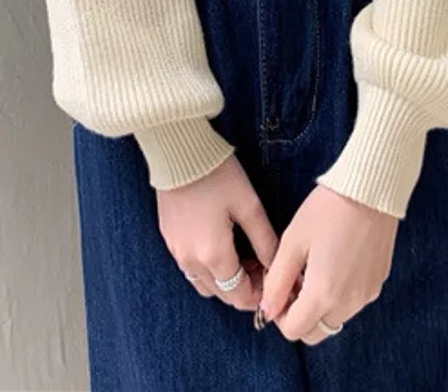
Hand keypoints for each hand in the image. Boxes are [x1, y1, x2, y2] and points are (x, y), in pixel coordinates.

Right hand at [156, 154, 278, 311]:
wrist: (177, 151)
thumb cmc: (217, 174)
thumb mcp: (249, 206)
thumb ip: (265, 241)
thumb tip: (278, 267)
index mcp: (213, 255)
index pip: (240, 297)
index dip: (261, 294)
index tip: (274, 278)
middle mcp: (191, 262)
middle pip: (223, 295)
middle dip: (245, 288)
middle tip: (262, 264)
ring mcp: (176, 252)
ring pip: (205, 285)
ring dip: (225, 281)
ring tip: (242, 255)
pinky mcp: (169, 240)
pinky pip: (190, 269)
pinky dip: (208, 269)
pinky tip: (221, 245)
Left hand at [259, 185, 398, 343]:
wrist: (370, 190)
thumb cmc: (326, 210)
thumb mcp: (293, 241)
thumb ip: (277, 280)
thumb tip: (266, 310)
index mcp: (323, 294)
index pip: (294, 331)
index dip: (278, 315)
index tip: (277, 288)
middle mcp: (349, 303)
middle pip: (315, 332)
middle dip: (298, 316)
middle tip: (293, 282)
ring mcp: (367, 295)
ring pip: (335, 319)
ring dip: (319, 306)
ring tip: (312, 268)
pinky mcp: (378, 282)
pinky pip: (352, 302)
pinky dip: (338, 295)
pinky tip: (333, 262)